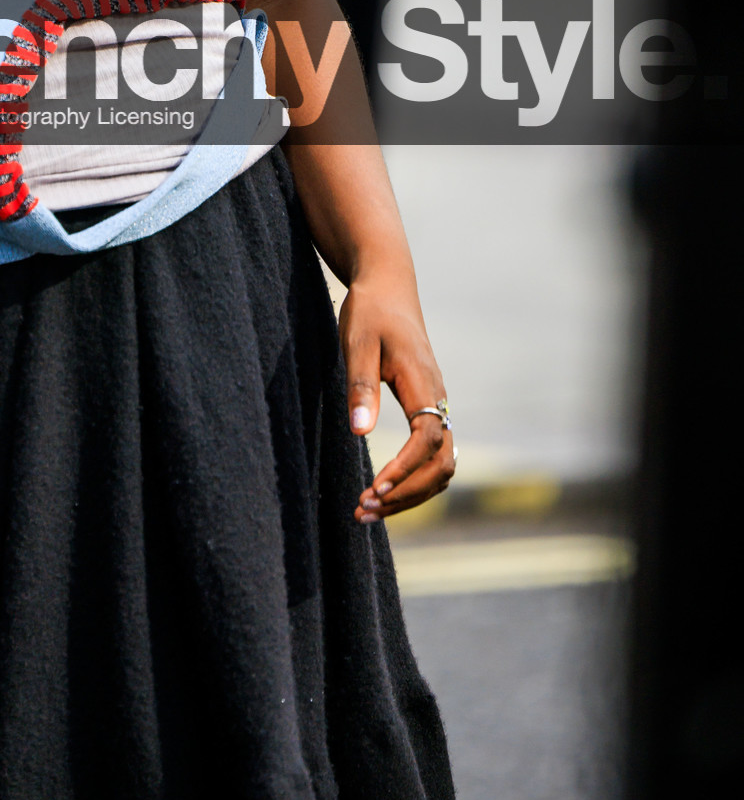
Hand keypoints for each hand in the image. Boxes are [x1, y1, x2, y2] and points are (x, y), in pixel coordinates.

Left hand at [339, 265, 454, 521]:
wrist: (388, 288)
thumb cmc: (370, 312)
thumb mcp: (357, 343)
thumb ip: (360, 386)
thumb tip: (360, 432)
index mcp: (423, 383)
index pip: (427, 439)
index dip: (404, 469)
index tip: (374, 489)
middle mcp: (438, 400)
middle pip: (440, 463)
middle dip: (406, 494)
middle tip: (362, 511)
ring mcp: (437, 407)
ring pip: (440, 466)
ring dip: (410, 494)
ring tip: (367, 510)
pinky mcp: (427, 410)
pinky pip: (432, 456)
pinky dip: (412, 480)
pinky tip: (383, 492)